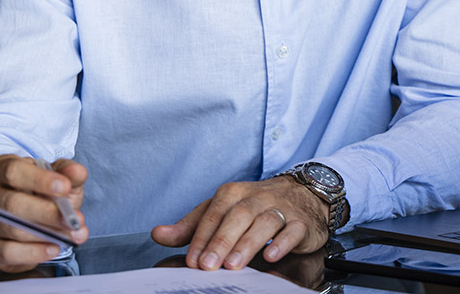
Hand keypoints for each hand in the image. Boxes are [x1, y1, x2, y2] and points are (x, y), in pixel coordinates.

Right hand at [0, 154, 88, 271]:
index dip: (39, 179)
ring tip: (70, 235)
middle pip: (12, 204)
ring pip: (11, 229)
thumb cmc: (46, 192)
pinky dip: (33, 253)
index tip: (65, 187)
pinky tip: (53, 248)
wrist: (38, 215)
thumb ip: (69, 173)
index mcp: (3, 168)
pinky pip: (7, 253)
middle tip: (73, 220)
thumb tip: (77, 172)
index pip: (14, 171)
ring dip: (45, 235)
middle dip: (47, 213)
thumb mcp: (60, 177)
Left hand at [150, 176, 327, 270]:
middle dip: (221, 241)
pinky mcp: (301, 222)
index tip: (193, 261)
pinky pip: (293, 230)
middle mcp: (256, 197)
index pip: (214, 213)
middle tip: (208, 266)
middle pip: (238, 216)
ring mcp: (280, 208)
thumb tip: (158, 234)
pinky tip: (271, 256)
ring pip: (264, 222)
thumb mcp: (220, 211)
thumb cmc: (254, 206)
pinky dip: (283, 242)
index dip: (202, 237)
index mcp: (233, 193)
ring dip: (248, 244)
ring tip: (234, 265)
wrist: (301, 194)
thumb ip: (191, 226)